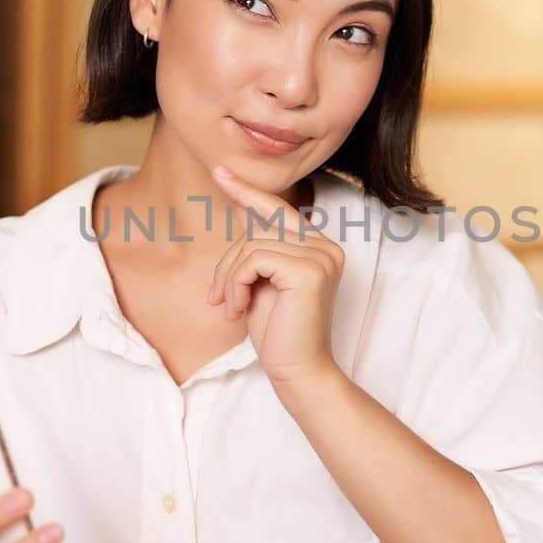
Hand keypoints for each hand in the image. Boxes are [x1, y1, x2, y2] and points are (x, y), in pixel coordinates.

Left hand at [206, 163, 343, 388]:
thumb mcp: (261, 281)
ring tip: (228, 306)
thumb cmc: (278, 332)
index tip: (220, 171)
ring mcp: (322, 256)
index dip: (248, 190)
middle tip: (217, 297)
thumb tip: (242, 209)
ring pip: (252, 244)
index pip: (278, 209)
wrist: (297, 370)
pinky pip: (255, 258)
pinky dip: (236, 283)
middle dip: (228, 261)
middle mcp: (326, 246)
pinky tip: (238, 309)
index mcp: (318, 246)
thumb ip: (257, 246)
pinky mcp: (311, 271)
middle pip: (259, 228)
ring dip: (229, 277)